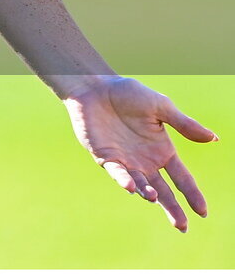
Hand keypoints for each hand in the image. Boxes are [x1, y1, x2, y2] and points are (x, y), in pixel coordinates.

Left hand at [63, 75, 217, 230]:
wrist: (96, 85)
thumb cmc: (128, 93)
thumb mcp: (160, 106)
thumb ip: (184, 124)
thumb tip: (214, 138)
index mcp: (162, 150)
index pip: (182, 177)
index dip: (192, 194)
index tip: (203, 212)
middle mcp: (145, 160)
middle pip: (163, 190)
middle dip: (172, 208)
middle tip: (182, 226)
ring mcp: (126, 161)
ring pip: (140, 184)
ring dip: (147, 192)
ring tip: (153, 197)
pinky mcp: (105, 156)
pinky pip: (116, 172)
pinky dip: (123, 180)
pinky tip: (131, 187)